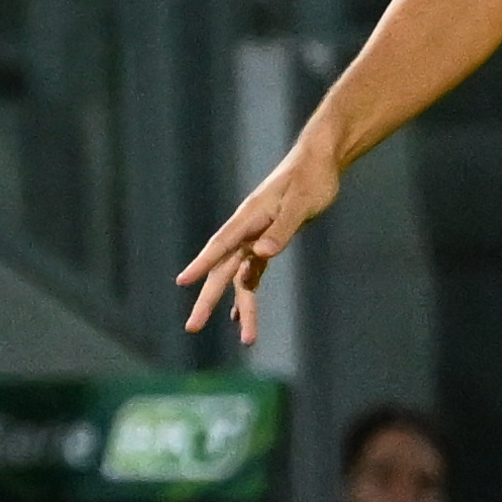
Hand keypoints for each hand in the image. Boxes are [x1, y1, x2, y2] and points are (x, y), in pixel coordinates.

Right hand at [178, 139, 342, 341]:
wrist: (320, 161)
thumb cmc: (311, 178)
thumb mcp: (301, 203)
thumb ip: (283, 229)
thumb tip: (263, 254)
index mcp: (249, 218)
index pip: (220, 245)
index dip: (201, 264)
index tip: (182, 282)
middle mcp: (248, 231)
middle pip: (224, 270)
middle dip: (208, 300)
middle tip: (192, 328)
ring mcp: (257, 237)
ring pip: (241, 277)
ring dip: (242, 307)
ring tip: (246, 340)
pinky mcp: (270, 241)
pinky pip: (253, 273)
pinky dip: (248, 292)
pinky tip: (241, 316)